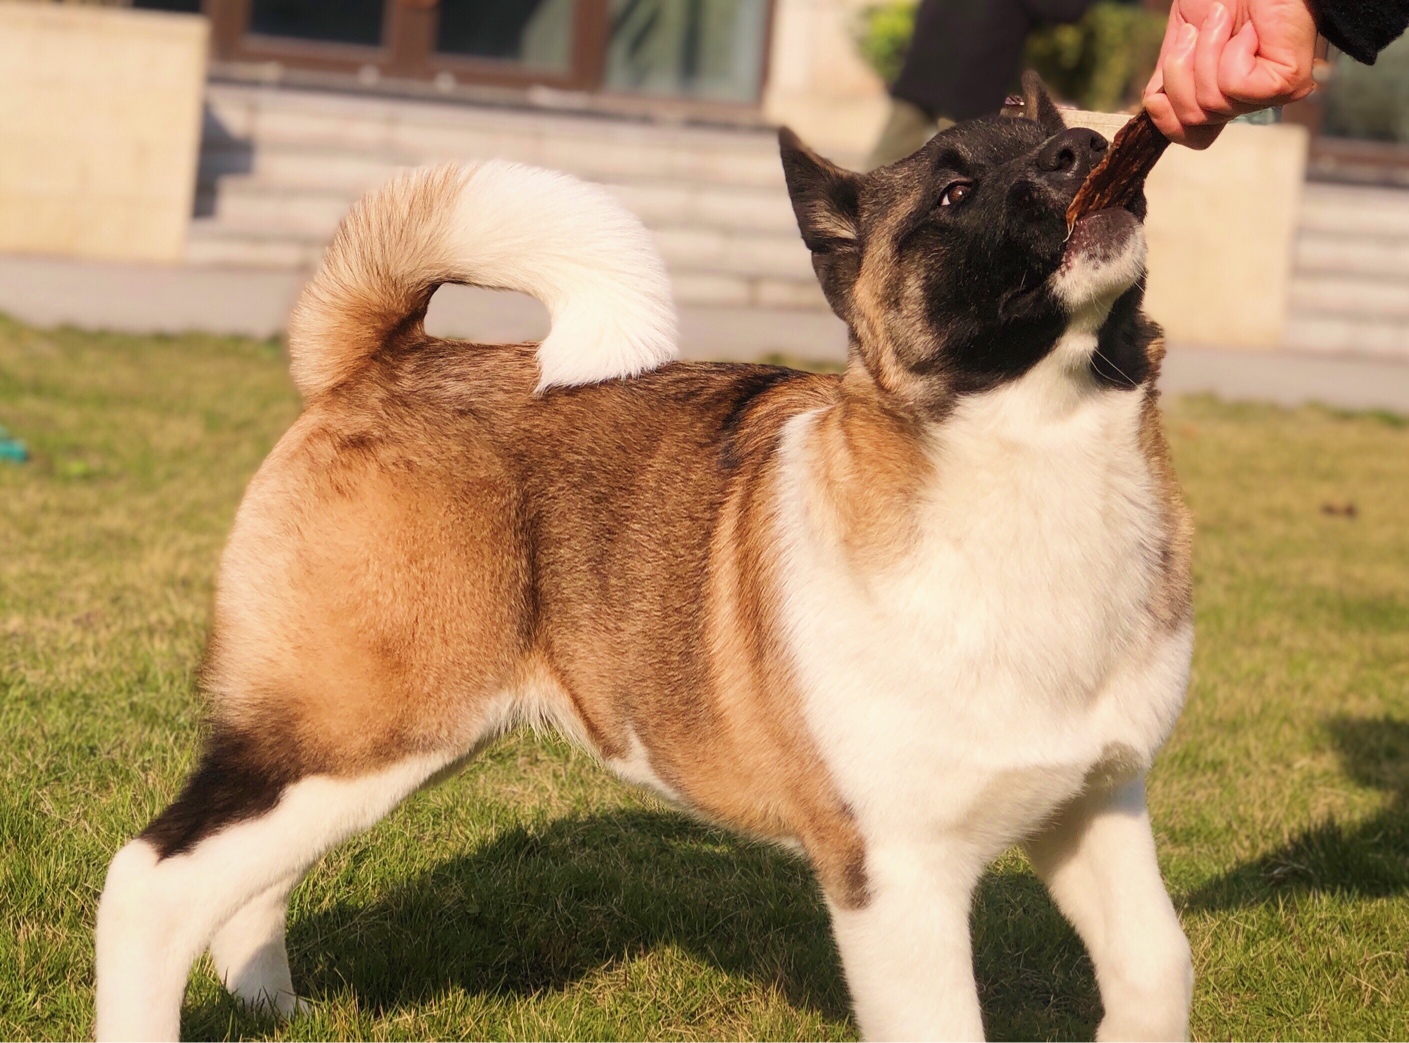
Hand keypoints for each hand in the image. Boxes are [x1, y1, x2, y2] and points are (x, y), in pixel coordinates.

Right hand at [1144, 0, 1318, 148]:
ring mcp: (1270, 94)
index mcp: (1225, 95)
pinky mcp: (1287, 82)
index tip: (1156, 93)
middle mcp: (1248, 100)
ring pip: (1212, 102)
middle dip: (1179, 73)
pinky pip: (1235, 84)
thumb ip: (1168, 81)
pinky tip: (1248, 30)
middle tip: (1193, 34)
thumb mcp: (1181, 44)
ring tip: (1221, 20)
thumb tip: (1155, 105)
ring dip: (1205, 52)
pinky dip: (1231, 50)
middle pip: (1193, 120)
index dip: (1167, 120)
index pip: (1194, 136)